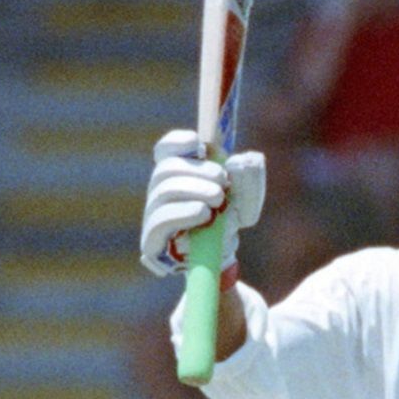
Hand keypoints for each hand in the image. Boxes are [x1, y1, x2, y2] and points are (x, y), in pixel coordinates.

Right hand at [139, 130, 266, 276]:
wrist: (222, 256)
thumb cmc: (228, 220)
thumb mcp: (245, 197)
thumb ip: (248, 176)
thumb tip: (239, 161)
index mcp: (178, 174)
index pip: (165, 149)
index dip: (177, 142)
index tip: (198, 144)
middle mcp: (160, 190)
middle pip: (166, 168)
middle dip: (198, 170)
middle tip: (223, 182)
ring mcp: (153, 214)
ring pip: (164, 190)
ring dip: (195, 190)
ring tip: (218, 200)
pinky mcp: (151, 238)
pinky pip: (160, 220)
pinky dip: (185, 212)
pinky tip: (204, 214)